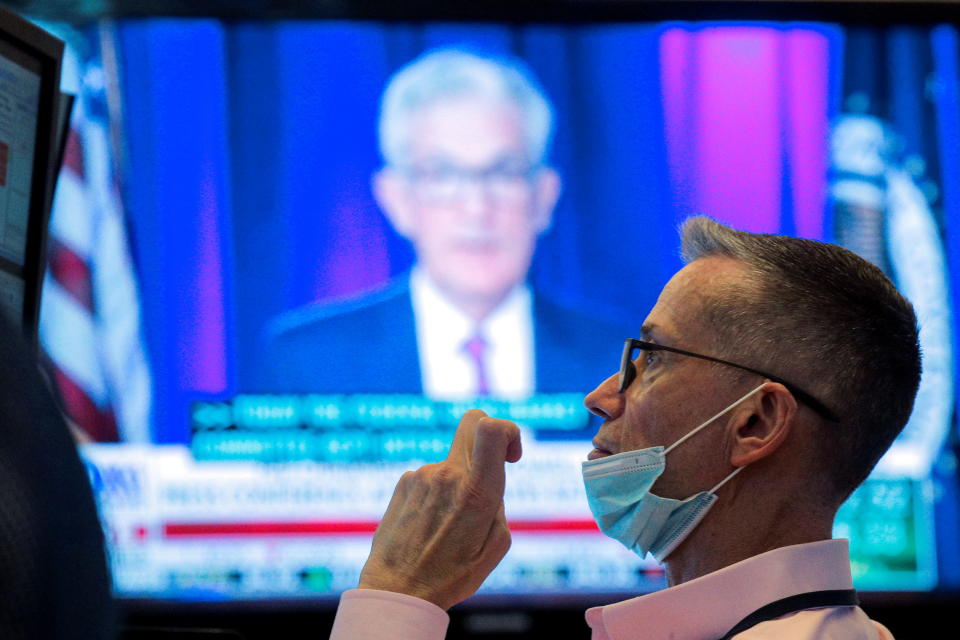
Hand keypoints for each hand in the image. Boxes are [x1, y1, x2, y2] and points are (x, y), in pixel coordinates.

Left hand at [358, 409, 522, 609]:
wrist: (397, 590)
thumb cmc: (451, 575)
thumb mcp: (495, 546)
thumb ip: (499, 504)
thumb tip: (490, 480)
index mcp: (476, 492)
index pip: (491, 428)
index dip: (508, 429)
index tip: (511, 455)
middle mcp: (448, 476)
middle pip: (472, 427)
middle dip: (487, 444)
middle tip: (484, 481)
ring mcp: (422, 476)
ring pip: (454, 464)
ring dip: (459, 485)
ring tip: (448, 527)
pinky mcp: (404, 482)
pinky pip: (433, 477)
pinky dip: (438, 494)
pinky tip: (430, 526)